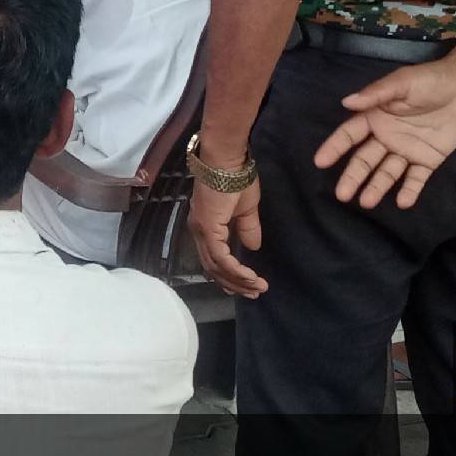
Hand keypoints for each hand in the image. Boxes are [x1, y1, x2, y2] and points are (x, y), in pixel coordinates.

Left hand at [188, 175, 267, 296]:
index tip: (244, 285)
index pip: (212, 257)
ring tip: (257, 287)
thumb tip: (253, 248)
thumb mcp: (246, 209)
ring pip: (217, 267)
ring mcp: (201, 231)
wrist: (228, 162)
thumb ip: (247, 229)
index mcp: (205, 226)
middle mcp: (198, 231)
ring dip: (238, 280)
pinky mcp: (209, 230)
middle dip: (234, 283)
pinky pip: (222, 259)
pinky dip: (236, 271)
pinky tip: (250, 277)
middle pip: (213, 267)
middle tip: (253, 292)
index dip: (227, 274)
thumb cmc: (236, 179)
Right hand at [314, 58, 455, 208]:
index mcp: (375, 116)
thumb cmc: (431, 80)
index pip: (350, 135)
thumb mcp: (402, 82)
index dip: (335, 147)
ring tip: (367, 203)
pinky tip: (403, 202)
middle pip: (365, 159)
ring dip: (377, 187)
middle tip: (342, 194)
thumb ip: (376, 94)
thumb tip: (346, 102)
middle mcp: (386, 136)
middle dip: (353, 176)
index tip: (320, 162)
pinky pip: (417, 178)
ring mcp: (407, 150)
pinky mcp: (428, 159)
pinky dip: (410, 190)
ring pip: (387, 172)